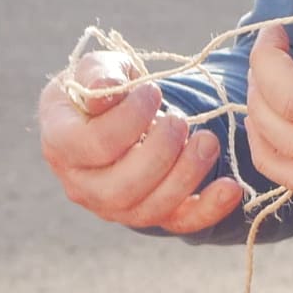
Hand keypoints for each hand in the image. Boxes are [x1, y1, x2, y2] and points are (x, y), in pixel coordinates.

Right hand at [37, 44, 246, 235]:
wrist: (114, 115)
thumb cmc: (104, 88)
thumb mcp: (97, 69)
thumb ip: (99, 74)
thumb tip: (107, 88)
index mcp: (61, 144)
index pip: (93, 145)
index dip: (128, 119)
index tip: (153, 92)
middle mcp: (81, 184)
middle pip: (119, 188)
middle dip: (160, 154)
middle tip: (180, 120)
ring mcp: (113, 207)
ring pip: (148, 210)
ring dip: (186, 176)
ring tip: (208, 140)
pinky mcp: (148, 214)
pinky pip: (178, 223)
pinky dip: (208, 209)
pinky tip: (231, 188)